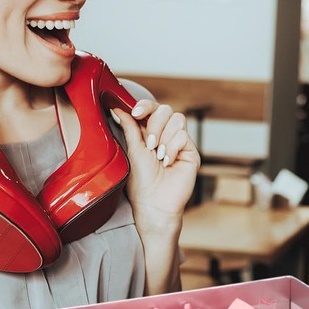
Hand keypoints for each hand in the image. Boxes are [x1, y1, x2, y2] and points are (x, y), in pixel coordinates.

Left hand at [111, 100, 199, 226]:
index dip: (145, 106)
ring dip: (163, 137)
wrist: (153, 203)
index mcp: (149, 133)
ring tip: (157, 156)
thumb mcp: (132, 150)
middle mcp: (165, 136)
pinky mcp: (191, 152)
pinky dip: (172, 148)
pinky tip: (167, 162)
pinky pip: (183, 136)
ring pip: (177, 119)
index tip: (135, 113)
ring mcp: (179, 143)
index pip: (151, 108)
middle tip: (149, 144)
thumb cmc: (140, 182)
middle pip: (165, 110)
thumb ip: (129, 127)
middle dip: (154, 124)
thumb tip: (117, 108)